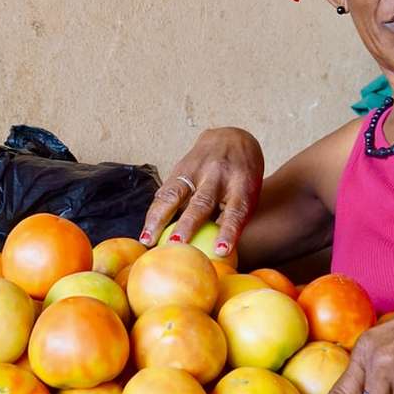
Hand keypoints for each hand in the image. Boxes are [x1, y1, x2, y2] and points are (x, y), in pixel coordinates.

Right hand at [139, 128, 264, 255]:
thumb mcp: (247, 195)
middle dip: (187, 225)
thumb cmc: (242, 178)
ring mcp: (197, 168)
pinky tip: (146, 228)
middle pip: (202, 202)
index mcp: (242, 184)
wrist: (232, 138)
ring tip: (147, 239)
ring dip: (159, 217)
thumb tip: (216, 254)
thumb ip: (232, 219)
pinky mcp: (181, 167)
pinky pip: (165, 190)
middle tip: (176, 245)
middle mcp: (218, 175)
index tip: (220, 251)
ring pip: (175, 193)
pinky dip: (155, 210)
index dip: (228, 231)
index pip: (236, 210)